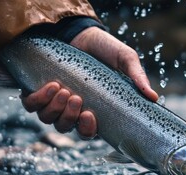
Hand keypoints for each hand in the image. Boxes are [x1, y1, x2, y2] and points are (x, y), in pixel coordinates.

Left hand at [21, 27, 157, 138]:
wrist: (82, 32)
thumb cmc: (105, 49)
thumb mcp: (125, 60)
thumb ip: (137, 77)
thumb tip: (154, 97)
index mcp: (93, 109)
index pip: (88, 132)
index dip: (87, 130)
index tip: (91, 116)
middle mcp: (71, 109)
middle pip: (65, 128)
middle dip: (69, 117)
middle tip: (77, 98)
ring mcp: (53, 101)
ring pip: (47, 119)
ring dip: (54, 108)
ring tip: (64, 89)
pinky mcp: (38, 90)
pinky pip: (31, 105)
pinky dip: (39, 99)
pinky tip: (52, 86)